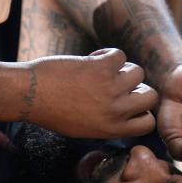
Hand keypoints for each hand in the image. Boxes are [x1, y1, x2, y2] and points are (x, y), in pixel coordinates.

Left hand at [24, 48, 157, 137]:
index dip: (141, 110)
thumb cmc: (51, 111)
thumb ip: (106, 123)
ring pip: (138, 72)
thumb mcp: (82, 128)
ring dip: (122, 68)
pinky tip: (93, 59)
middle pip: (150, 96)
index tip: (127, 102)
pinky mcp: (102, 68)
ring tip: (104, 70)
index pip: (148, 123)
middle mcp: (115, 111)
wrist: (31, 95)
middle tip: (118, 83)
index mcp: (112, 129)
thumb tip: (124, 111)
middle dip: (137, 88)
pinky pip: (120, 54)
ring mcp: (111, 89)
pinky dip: (107, 53)